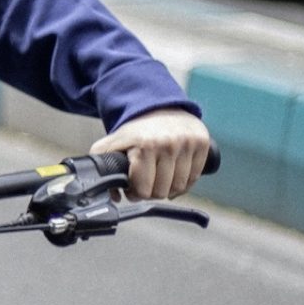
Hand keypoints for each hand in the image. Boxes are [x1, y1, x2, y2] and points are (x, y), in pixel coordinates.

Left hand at [89, 107, 211, 201]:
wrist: (160, 108)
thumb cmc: (136, 131)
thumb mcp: (113, 143)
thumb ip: (101, 165)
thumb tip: (112, 196)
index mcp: (144, 146)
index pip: (143, 189)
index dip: (135, 193)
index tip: (132, 190)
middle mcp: (168, 144)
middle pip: (161, 191)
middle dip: (150, 192)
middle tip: (146, 185)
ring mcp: (187, 144)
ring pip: (179, 187)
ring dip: (168, 190)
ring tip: (159, 181)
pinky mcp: (202, 144)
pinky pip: (194, 178)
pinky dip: (184, 183)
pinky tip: (174, 178)